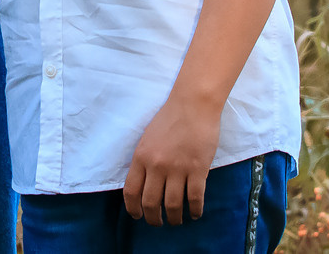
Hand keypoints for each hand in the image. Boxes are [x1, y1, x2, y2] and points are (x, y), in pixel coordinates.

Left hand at [123, 93, 223, 225]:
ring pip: (172, 205)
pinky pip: (194, 198)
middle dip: (153, 219)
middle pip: (150, 203)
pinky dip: (194, 210)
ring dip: (174, 218)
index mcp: (141, 157)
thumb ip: (144, 160)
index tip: (138, 216)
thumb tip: (143, 183)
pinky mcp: (197, 169)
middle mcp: (156, 165)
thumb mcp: (147, 138)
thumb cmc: (170, 119)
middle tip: (158, 223)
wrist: (193, 105)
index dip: (133, 208)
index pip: (131, 191)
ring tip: (177, 221)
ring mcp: (177, 169)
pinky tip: (195, 213)